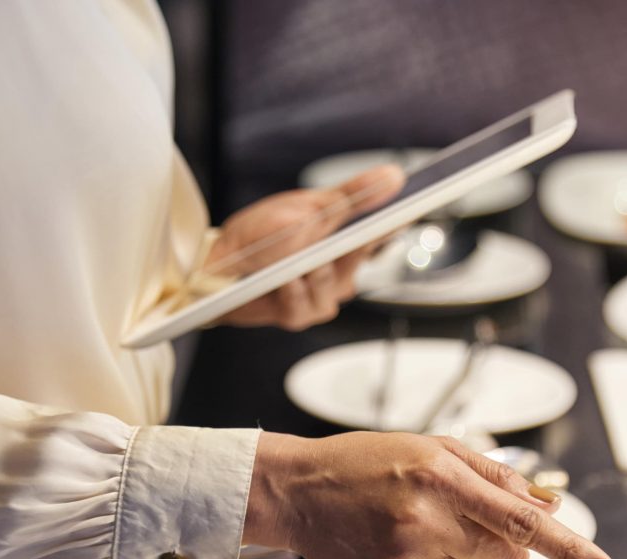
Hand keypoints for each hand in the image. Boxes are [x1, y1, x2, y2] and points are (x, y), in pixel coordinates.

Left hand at [208, 165, 404, 330]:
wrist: (216, 263)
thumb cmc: (262, 234)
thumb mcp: (310, 207)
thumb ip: (352, 195)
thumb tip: (393, 175)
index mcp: (346, 240)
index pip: (383, 229)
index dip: (397, 219)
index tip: (410, 207)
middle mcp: (340, 271)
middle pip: (359, 257)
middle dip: (347, 243)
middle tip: (337, 230)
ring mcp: (322, 295)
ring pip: (333, 285)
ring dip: (312, 271)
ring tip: (296, 263)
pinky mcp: (299, 314)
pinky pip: (305, 306)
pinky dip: (293, 291)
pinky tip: (284, 280)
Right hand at [243, 431, 616, 558]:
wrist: (302, 491)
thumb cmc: (369, 462)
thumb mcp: (434, 448)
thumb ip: (496, 475)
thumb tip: (552, 502)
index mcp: (444, 477)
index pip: (524, 520)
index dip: (571, 547)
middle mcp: (428, 521)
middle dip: (508, 550)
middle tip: (472, 529)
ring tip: (443, 547)